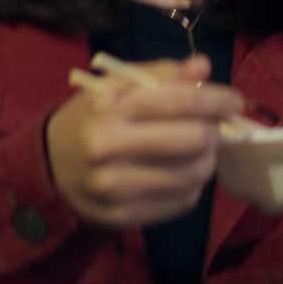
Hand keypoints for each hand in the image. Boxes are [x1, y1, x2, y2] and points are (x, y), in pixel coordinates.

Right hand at [46, 54, 244, 228]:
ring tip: (199, 151)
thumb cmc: (91, 117)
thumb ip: (161, 73)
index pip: (181, 102)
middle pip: (193, 141)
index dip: (218, 99)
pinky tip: (180, 173)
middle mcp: (110, 148)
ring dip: (206, 160)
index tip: (235, 100)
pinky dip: (191, 186)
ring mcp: (115, 187)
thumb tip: (203, 66)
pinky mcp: (122, 217)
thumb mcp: (116, 86)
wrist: (47, 166)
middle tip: (215, 127)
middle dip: (214, 132)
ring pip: (192, 176)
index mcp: (111, 107)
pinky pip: (180, 202)